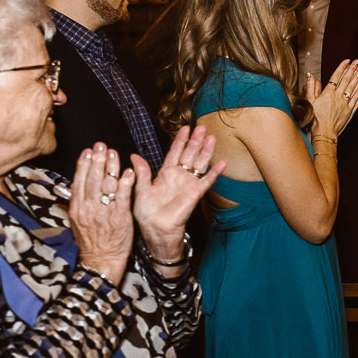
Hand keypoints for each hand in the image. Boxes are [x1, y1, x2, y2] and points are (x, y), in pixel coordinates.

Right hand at [68, 144, 134, 283]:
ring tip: (113, 153)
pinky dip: (125, 183)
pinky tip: (128, 171)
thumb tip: (76, 185)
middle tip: (101, 145)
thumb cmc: (91, 241)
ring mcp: (104, 212)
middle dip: (97, 160)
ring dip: (111, 167)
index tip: (88, 151)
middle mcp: (89, 207)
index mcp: (77, 207)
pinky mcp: (120, 217)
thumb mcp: (77, 222)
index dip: (83, 164)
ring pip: (107, 184)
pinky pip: (123, 196)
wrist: (101, 259)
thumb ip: (77, 203)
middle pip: (93, 178)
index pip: (79, 181)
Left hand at [132, 125, 224, 259]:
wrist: (155, 229)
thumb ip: (141, 172)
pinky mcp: (195, 193)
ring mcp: (188, 184)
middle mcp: (179, 176)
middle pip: (189, 154)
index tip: (185, 128)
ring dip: (206, 151)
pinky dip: (215, 173)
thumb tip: (134, 155)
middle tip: (202, 128)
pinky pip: (207, 181)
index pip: (175, 152)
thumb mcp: (140, 188)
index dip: (180, 140)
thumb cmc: (146, 212)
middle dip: (196, 141)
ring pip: (199, 164)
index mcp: (165, 173)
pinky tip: (222, 163)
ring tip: (212, 138)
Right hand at [311, 59, 357, 137]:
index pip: (337, 77)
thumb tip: (309, 75)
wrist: (324, 133)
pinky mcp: (350, 112)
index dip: (342, 67)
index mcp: (328, 94)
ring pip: (353, 89)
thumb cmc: (315, 119)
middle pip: (347, 81)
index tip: (348, 60)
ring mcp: (345, 105)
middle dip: (353, 70)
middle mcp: (338, 97)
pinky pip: (357, 101)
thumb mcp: (309, 102)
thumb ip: (310, 87)